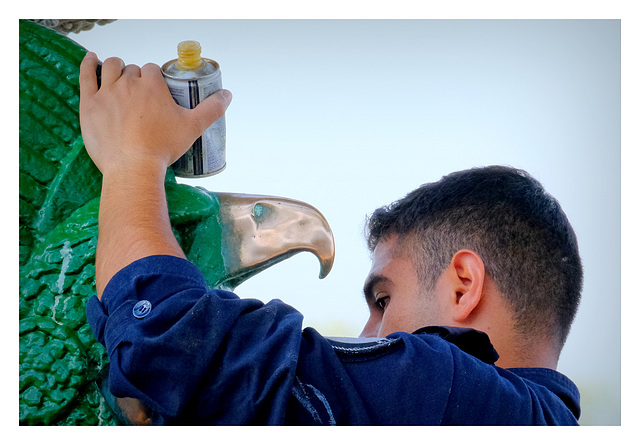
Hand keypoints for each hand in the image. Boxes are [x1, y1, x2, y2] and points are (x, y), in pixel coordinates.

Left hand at [79, 52, 231, 176]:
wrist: (133, 167)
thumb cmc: (163, 147)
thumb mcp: (194, 127)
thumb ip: (212, 109)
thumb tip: (228, 95)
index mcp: (152, 84)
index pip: (153, 70)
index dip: (154, 79)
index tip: (156, 92)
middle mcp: (129, 82)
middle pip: (132, 69)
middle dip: (136, 77)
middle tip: (139, 95)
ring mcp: (107, 91)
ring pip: (110, 67)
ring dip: (116, 68)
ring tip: (119, 76)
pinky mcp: (90, 103)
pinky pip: (86, 75)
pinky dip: (87, 64)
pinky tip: (91, 58)